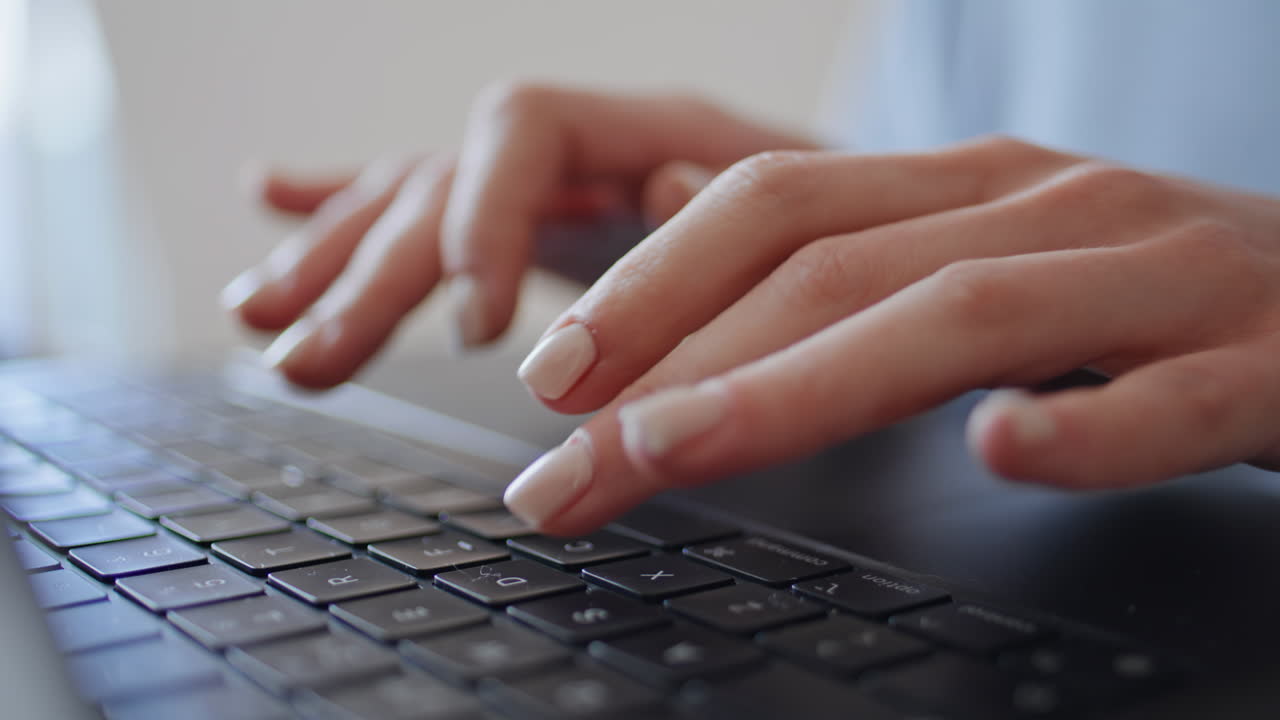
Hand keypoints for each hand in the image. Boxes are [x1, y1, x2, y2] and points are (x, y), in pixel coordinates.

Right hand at [222, 83, 815, 387]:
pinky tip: (278, 195)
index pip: (525, 129)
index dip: (484, 221)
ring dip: (334, 260)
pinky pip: (427, 196)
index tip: (478, 334)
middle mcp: (587, 145)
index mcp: (656, 122)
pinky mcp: (537, 218)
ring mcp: (554, 182)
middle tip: (308, 363)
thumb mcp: (826, 220)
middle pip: (446, 177)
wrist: (874, 219)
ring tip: (259, 317)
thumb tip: (656, 194)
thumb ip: (745, 209)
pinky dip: (347, 200)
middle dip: (373, 276)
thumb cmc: (857, 227)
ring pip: (417, 198)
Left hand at [503, 136, 1279, 533]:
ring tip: (679, 445)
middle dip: (674, 359)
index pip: (773, 211)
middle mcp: (1042, 210)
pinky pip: (1165, 396)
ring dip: (804, 385)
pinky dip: (1082, 425)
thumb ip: (853, 257)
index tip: (547, 374)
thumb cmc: (1143, 294)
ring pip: (959, 319)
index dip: (649, 283)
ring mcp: (1154, 277)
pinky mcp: (1263, 360)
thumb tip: (688, 244)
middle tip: (562, 454)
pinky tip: (1003, 450)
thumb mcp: (983, 257)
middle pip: (828, 267)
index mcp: (963, 190)